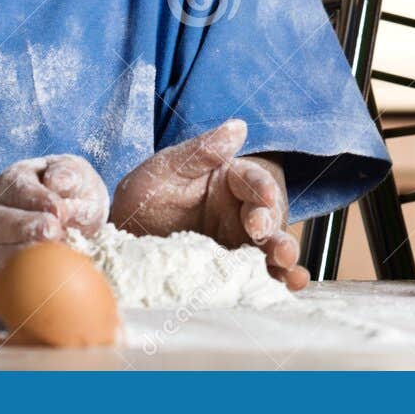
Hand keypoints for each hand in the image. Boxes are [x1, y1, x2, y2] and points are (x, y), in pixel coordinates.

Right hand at [0, 154, 107, 274]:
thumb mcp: (76, 173)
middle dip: (25, 228)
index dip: (38, 200)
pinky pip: (8, 274)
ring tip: (54, 251)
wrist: (72, 215)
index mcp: (13, 181)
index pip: (18, 189)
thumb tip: (57, 182)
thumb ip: (69, 174)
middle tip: (53, 231)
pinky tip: (50, 273)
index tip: (60, 210)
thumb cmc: (73, 189)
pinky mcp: (6, 266)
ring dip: (25, 254)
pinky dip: (27, 275)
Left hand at [110, 119, 308, 290]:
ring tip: (288, 267)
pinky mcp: (234, 271)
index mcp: (229, 180)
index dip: (261, 188)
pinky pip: (259, 274)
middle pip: (267, 216)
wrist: (125, 241)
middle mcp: (240, 211)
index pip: (252, 180)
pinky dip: (277, 280)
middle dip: (273, 227)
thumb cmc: (146, 197)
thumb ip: (201, 150)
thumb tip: (238, 126)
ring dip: (283, 256)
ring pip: (269, 247)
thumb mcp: (166, 168)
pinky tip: (289, 287)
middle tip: (268, 237)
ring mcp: (239, 242)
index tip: (265, 197)